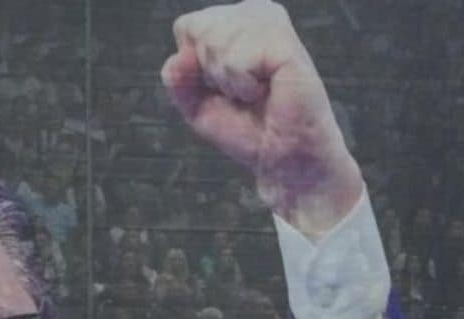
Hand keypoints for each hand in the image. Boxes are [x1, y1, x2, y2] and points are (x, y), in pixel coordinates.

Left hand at [161, 0, 362, 238]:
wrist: (284, 159)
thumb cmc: (248, 129)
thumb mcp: (197, 105)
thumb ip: (178, 79)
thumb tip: (178, 58)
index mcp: (235, 21)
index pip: (186, 27)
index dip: (194, 67)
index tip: (224, 86)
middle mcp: (256, 14)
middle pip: (198, 30)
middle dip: (210, 73)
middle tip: (243, 92)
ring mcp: (272, 24)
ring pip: (214, 41)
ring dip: (229, 81)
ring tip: (256, 92)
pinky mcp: (286, 43)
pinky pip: (237, 60)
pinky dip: (244, 86)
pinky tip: (267, 91)